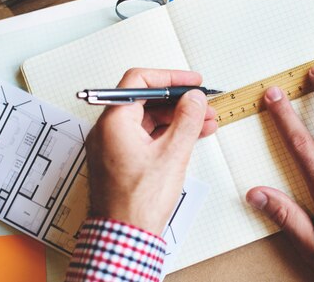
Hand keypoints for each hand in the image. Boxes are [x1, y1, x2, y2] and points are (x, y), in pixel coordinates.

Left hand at [86, 68, 217, 234]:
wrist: (125, 237)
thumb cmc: (138, 203)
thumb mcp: (172, 154)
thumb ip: (186, 119)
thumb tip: (194, 98)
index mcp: (113, 122)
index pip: (139, 81)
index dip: (170, 77)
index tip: (192, 82)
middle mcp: (108, 130)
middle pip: (145, 100)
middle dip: (178, 101)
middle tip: (203, 104)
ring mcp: (113, 146)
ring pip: (148, 120)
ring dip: (177, 119)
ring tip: (205, 123)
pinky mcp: (120, 160)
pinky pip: (145, 137)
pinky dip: (167, 135)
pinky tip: (190, 137)